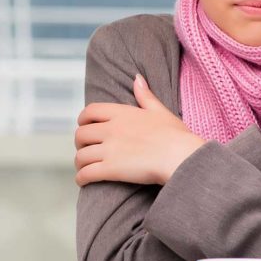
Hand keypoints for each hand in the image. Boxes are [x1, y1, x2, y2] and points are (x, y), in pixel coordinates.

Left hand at [74, 74, 205, 186]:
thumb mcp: (160, 111)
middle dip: (80, 143)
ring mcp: (109, 149)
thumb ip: (145, 95)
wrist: (180, 156)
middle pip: (81, 134)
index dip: (83, 120)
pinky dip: (81, 178)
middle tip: (85, 150)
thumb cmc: (175, 136)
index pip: (90, 111)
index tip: (84, 126)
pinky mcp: (110, 169)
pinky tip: (84, 181)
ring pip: (81, 156)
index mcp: (122, 113)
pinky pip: (86, 173)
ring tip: (84, 168)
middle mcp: (111, 129)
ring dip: (79, 163)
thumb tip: (137, 78)